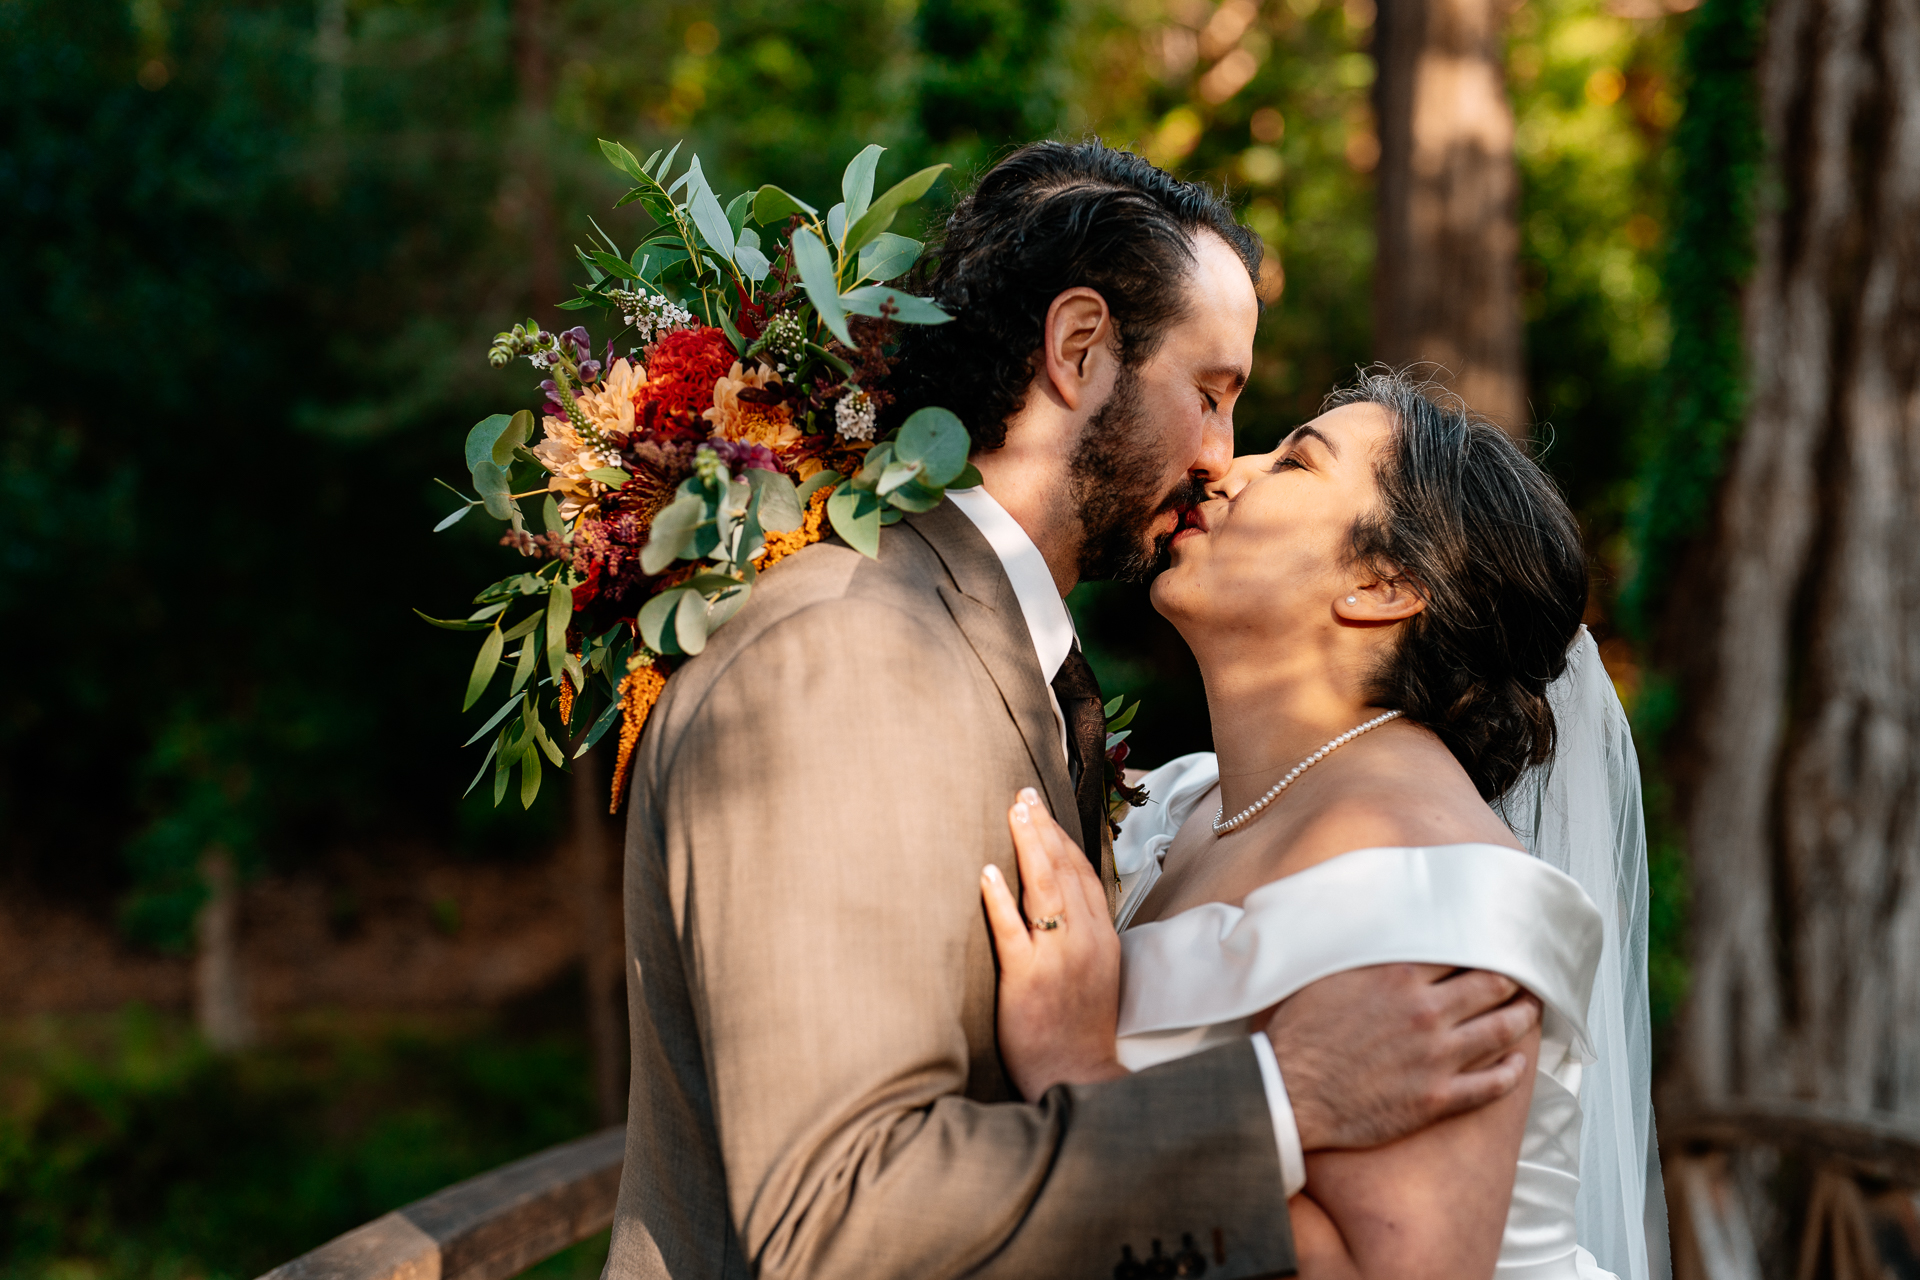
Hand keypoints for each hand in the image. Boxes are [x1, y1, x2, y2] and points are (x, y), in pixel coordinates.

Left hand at [979, 788, 1127, 1099]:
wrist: (1078, 1078)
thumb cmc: (1080, 1028)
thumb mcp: (1095, 975)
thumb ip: (1080, 935)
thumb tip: (1056, 902)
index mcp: (1102, 939)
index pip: (1083, 874)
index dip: (1063, 837)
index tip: (1043, 809)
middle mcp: (1084, 942)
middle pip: (1065, 871)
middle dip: (1044, 828)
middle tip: (1023, 795)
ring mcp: (1057, 960)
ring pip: (1045, 889)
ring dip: (1029, 846)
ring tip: (1014, 813)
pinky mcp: (1027, 981)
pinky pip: (1014, 932)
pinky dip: (1000, 898)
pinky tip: (987, 873)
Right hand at [1266, 964, 1540, 1149]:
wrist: (1287, 1091)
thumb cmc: (1300, 1033)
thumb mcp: (1328, 974)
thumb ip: (1366, 953)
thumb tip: (1382, 927)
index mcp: (1399, 976)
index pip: (1460, 951)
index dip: (1481, 948)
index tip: (1493, 946)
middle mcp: (1426, 1012)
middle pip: (1491, 986)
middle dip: (1514, 979)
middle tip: (1525, 976)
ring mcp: (1436, 1057)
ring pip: (1501, 1031)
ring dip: (1522, 1018)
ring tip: (1530, 1012)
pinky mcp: (1437, 1098)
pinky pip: (1491, 1086)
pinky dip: (1512, 1072)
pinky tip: (1518, 1064)